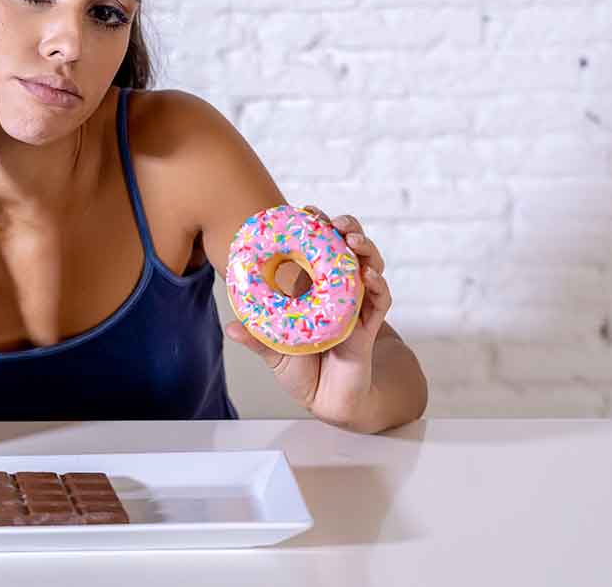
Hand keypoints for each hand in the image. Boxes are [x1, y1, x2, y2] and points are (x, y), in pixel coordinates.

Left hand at [223, 205, 393, 429]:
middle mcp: (336, 291)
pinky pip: (380, 300)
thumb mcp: (275, 352)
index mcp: (312, 289)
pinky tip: (370, 276)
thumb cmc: (302, 370)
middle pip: (346, 250)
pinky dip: (378, 285)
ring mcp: (356, 305)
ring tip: (354, 240)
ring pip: (367, 267)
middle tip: (336, 221)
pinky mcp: (370, 325)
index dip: (314, 228)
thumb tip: (231, 327)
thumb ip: (258, 339)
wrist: (329, 400)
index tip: (306, 210)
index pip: (316, 249)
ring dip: (364, 250)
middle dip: (345, 229)